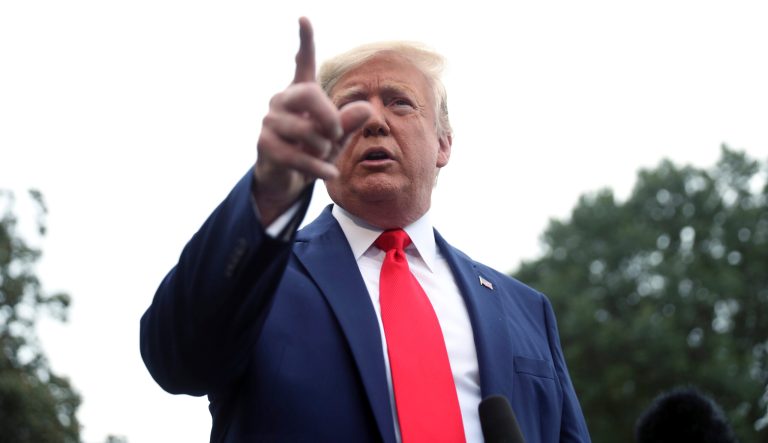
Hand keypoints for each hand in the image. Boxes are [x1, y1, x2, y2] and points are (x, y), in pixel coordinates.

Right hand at [253, 17, 370, 224]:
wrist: (287, 179)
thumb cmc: (314, 150)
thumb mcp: (338, 137)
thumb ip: (351, 122)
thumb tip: (367, 108)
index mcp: (301, 92)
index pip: (303, 62)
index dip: (305, 41)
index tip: (304, 18)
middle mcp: (281, 100)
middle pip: (309, 94)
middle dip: (330, 116)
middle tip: (337, 134)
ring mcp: (270, 121)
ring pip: (306, 131)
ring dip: (324, 148)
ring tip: (325, 155)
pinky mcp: (265, 144)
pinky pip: (298, 155)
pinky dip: (318, 167)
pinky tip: (330, 173)